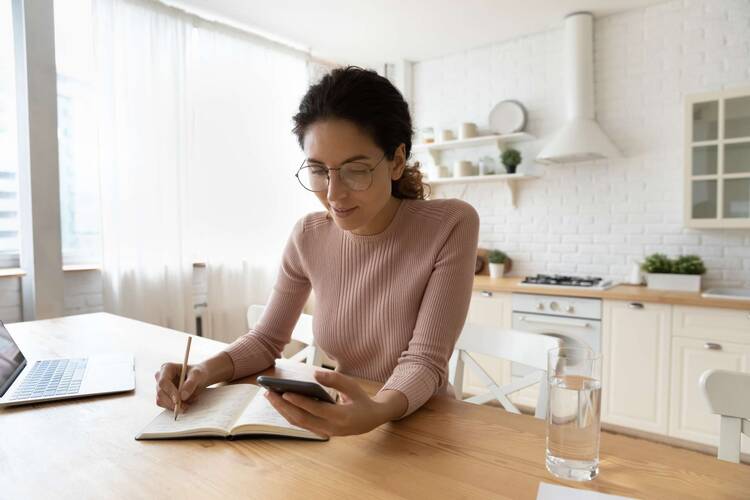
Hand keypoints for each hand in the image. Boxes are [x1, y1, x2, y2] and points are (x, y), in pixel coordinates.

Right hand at [154, 362, 210, 413]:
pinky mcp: (163, 396)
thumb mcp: (198, 375)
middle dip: (172, 402)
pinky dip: (174, 407)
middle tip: (184, 407)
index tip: (178, 400)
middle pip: (160, 393)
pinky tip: (185, 404)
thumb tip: (182, 396)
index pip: (163, 382)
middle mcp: (160, 377)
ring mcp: (161, 387)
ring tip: (187, 404)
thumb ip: (191, 384)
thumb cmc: (198, 373)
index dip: (170, 392)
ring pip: (161, 401)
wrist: (199, 379)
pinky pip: (165, 405)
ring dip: (173, 406)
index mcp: (167, 368)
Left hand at [264, 370, 406, 436]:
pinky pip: (301, 424)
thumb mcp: (353, 386)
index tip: (284, 392)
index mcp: (341, 417)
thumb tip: (315, 374)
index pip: (316, 410)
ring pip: (298, 423)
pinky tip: (280, 402)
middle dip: (283, 406)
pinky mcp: (319, 432)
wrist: (370, 420)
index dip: (300, 402)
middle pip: (302, 419)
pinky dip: (289, 413)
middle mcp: (330, 429)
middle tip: (268, 393)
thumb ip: (335, 380)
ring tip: (270, 395)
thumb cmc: (361, 400)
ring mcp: (324, 432)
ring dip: (282, 410)